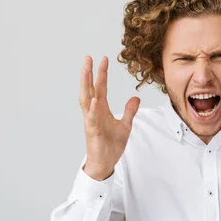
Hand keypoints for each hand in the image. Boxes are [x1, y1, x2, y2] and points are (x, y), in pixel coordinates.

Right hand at [79, 55, 139, 179]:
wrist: (106, 162)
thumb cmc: (111, 145)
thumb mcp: (125, 125)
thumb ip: (129, 111)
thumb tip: (135, 97)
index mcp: (101, 109)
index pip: (101, 87)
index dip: (102, 73)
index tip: (103, 59)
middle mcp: (93, 112)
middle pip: (90, 89)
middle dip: (88, 73)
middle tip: (88, 57)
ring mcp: (91, 120)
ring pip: (86, 99)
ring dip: (85, 85)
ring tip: (85, 71)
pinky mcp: (92, 131)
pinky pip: (92, 118)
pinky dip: (92, 109)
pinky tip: (94, 99)